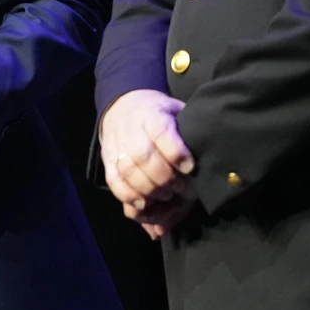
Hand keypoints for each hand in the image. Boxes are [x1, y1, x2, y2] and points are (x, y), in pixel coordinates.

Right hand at [100, 89, 193, 210]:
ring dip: (149, 189)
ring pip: (128, 171)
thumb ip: (189, 134)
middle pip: (143, 155)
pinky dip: (128, 196)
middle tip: (180, 189)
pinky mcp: (107, 160)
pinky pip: (114, 181)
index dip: (175, 151)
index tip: (190, 167)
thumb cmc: (160, 114)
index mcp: (152, 114)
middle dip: (164, 177)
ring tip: (166, 196)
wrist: (124, 105)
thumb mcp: (178, 113)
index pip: (160, 131)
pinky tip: (143, 204)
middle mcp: (131, 129)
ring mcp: (116, 146)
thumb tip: (202, 160)